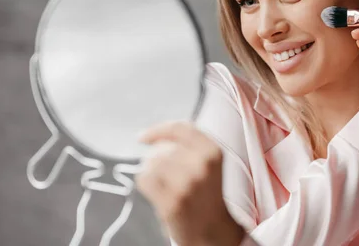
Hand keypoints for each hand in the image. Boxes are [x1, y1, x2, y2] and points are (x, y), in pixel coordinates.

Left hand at [135, 122, 245, 245]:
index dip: (158, 130)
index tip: (145, 136)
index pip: (180, 128)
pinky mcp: (172, 203)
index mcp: (213, 151)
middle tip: (161, 173)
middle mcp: (202, 165)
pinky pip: (145, 179)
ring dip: (150, 171)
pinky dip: (144, 183)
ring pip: (152, 163)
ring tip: (161, 183)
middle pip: (162, 148)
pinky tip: (155, 191)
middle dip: (154, 158)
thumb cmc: (206, 196)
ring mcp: (187, 185)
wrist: (212, 231)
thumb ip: (189, 145)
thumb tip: (155, 136)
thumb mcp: (208, 163)